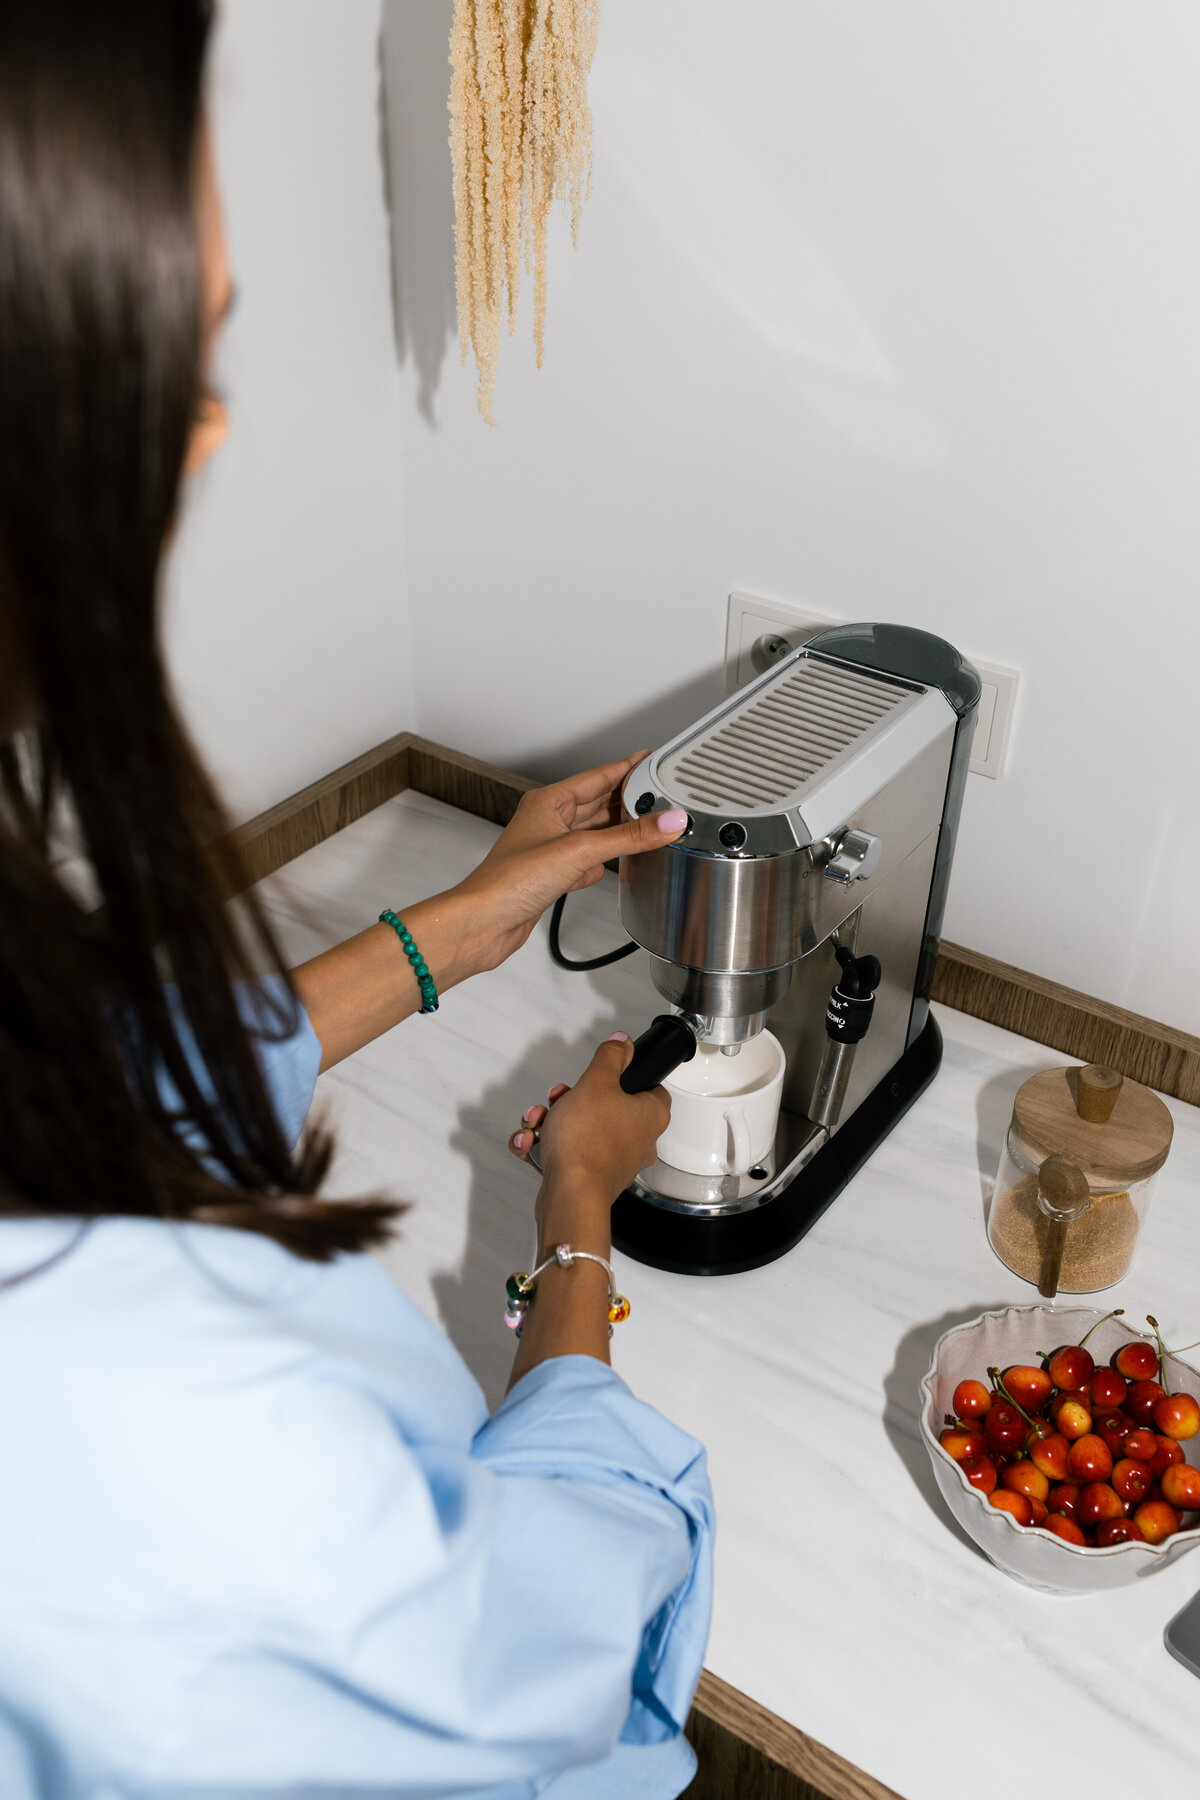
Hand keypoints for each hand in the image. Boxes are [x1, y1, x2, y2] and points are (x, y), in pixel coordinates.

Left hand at [448, 753, 686, 977]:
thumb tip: (667, 821)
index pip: (597, 777)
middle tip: (659, 796)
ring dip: (616, 833)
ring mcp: (547, 850)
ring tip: (646, 827)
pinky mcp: (549, 877)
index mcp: (548, 802)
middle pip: (596, 804)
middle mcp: (546, 822)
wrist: (484, 923)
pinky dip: (599, 863)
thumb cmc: (510, 880)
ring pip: (591, 834)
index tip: (649, 760)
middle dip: (627, 801)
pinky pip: (582, 862)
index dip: (625, 768)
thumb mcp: (580, 851)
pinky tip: (609, 868)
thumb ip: (628, 837)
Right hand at [508, 1033, 670, 1207]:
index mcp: (650, 1115)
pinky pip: (565, 1152)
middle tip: (558, 1097)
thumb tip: (621, 1042)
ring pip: (579, 1128)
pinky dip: (544, 1145)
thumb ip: (609, 1058)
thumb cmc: (587, 1143)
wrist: (570, 1194)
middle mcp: (638, 1141)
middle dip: (569, 1098)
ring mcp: (612, 1161)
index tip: (603, 1072)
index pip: (648, 1086)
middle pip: (604, 1105)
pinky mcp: (588, 1177)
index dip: (624, 1076)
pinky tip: (530, 1142)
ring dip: (551, 1120)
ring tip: (537, 1121)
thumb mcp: (596, 1083)